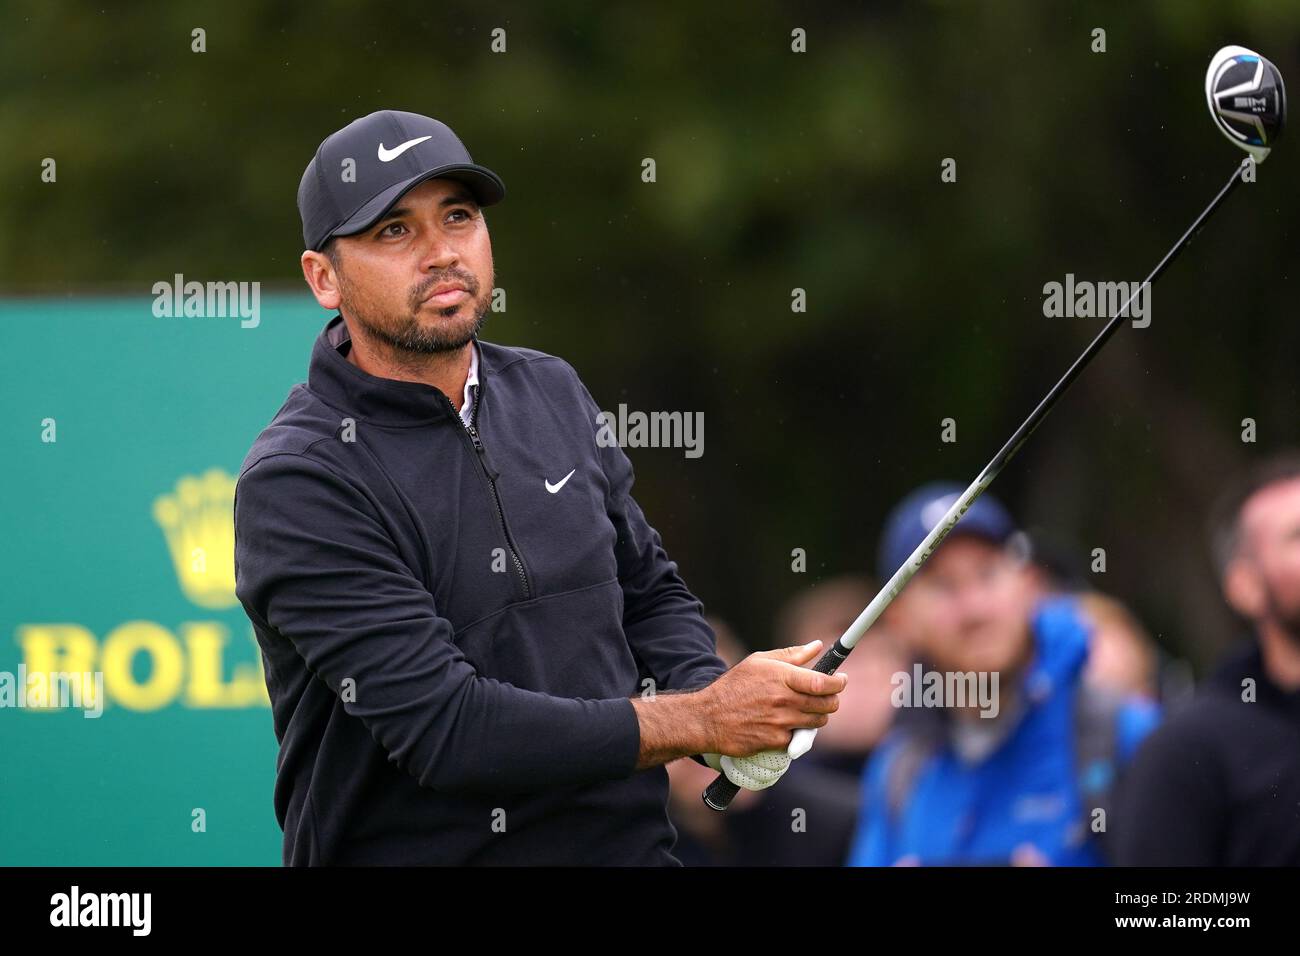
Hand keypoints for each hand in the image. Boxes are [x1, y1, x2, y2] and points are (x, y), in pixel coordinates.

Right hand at [696, 640, 845, 755]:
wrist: (708, 717)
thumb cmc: (733, 686)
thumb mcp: (758, 661)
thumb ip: (791, 654)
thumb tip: (816, 646)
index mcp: (781, 677)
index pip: (823, 683)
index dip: (838, 683)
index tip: (842, 680)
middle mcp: (783, 700)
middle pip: (827, 705)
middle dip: (832, 701)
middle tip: (825, 697)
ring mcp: (780, 722)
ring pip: (817, 723)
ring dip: (816, 717)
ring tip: (801, 710)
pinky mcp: (776, 742)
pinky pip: (799, 738)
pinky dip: (796, 732)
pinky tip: (783, 724)